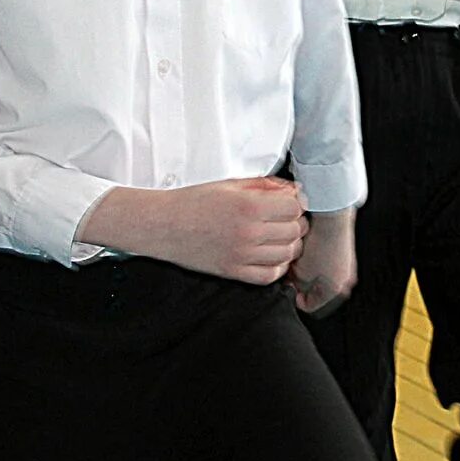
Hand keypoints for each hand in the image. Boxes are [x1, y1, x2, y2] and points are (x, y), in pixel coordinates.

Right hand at [79, 177, 308, 283]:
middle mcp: (248, 232)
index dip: (295, 204)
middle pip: (294, 231)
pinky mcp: (233, 272)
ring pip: (286, 254)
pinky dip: (277, 267)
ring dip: (289, 244)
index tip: (288, 202)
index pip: (294, 208)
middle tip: (285, 218)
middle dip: (295, 223)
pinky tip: (271, 256)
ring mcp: (242, 255)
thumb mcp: (230, 185)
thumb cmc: (194, 201)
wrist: (164, 224)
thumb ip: (264, 185)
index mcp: (248, 206)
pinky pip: (269, 276)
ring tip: (278, 236)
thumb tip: (292, 190)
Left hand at [288, 208, 356, 316]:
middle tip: (292, 271)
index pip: (310, 306)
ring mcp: (347, 268)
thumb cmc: (318, 243)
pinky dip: (317, 262)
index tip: (288, 284)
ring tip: (301, 258)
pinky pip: (328, 266)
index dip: (294, 296)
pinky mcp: (346, 255)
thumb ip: (296, 286)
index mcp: (335, 292)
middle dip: (303, 285)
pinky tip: (310, 250)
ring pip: (322, 279)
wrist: (333, 217)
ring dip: (309, 273)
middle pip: (317, 293)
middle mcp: (345, 283)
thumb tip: (293, 287)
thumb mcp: (300, 271)